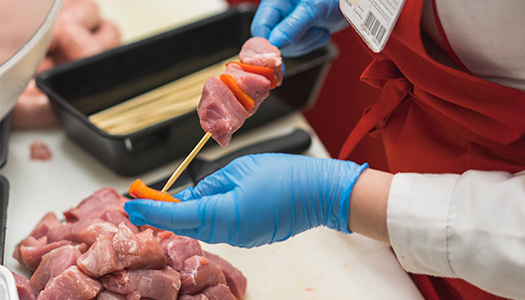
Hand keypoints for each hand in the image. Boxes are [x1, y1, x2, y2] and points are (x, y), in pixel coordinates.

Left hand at [125, 153, 366, 247]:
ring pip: (201, 228)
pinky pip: (218, 228)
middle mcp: (230, 233)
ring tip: (160, 202)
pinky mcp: (249, 237)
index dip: (152, 209)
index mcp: (225, 214)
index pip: (178, 215)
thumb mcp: (238, 170)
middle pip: (186, 225)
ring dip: (180, 216)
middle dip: (160, 214)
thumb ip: (209, 185)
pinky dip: (201, 219)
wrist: (318, 192)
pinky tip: (194, 208)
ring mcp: (241, 239)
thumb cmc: (283, 176)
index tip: (131, 204)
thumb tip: (189, 195)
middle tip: (139, 202)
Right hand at [251, 0, 348, 56]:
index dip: (267, 43)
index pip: (260, 27)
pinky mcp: (299, 33)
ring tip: (319, 25)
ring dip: (307, 42)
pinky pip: (301, 48)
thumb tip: (275, 43)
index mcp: (275, 1)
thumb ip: (292, 26)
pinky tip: (321, 29)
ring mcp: (288, 25)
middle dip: (295, 41)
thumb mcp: (312, 9)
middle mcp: (279, 13)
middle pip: (273, 41)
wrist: (351, 1)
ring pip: (288, 47)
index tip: (277, 54)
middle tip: (312, 28)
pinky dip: (313, 42)